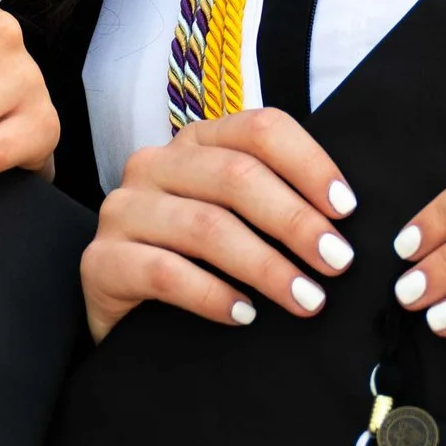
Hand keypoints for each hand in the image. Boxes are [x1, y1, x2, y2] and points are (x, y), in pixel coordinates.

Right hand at [81, 108, 359, 339]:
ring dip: (265, 266)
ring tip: (306, 299)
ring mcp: (122, 210)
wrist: (126, 313)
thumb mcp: (236, 220)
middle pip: (236, 176)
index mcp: (196, 142)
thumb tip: (343, 222)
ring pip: (206, 226)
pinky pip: (165, 272)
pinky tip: (246, 315)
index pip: (259, 129)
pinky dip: (213, 295)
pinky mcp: (100, 261)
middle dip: (295, 221)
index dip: (309, 164)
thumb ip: (276, 204)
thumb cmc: (196, 261)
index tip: (346, 210)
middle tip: (336, 262)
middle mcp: (155, 164)